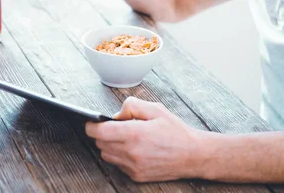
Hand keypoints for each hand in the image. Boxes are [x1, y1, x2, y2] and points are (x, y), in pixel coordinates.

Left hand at [85, 97, 201, 181]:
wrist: (192, 155)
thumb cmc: (175, 131)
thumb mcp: (156, 109)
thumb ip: (132, 106)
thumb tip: (117, 114)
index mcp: (134, 134)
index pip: (99, 132)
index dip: (91, 126)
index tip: (91, 122)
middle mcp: (131, 153)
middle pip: (100, 143)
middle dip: (102, 134)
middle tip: (115, 127)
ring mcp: (133, 167)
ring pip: (107, 155)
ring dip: (110, 145)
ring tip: (126, 138)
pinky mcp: (136, 176)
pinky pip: (118, 165)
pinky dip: (120, 156)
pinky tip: (133, 149)